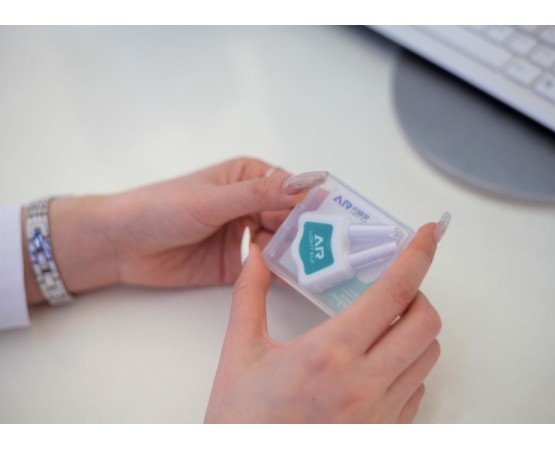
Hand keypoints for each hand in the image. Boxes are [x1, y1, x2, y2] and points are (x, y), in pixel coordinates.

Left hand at [22, 157, 327, 302]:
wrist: (121, 245)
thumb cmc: (162, 208)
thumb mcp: (213, 199)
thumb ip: (258, 194)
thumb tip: (306, 182)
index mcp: (249, 178)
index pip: (291, 189)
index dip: (312, 204)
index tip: (337, 221)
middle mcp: (252, 205)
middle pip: (292, 219)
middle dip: (308, 233)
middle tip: (333, 251)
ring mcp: (246, 236)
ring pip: (283, 245)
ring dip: (298, 254)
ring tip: (321, 268)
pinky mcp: (237, 265)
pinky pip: (267, 269)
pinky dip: (281, 274)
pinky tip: (298, 280)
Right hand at [204, 222, 442, 422]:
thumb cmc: (243, 423)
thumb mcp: (240, 353)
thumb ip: (250, 294)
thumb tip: (255, 254)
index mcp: (329, 354)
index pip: (393, 292)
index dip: (418, 255)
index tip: (429, 233)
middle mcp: (364, 384)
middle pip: (426, 323)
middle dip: (418, 295)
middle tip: (392, 290)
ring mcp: (379, 414)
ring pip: (427, 357)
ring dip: (414, 332)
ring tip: (382, 326)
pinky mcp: (384, 434)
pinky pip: (417, 391)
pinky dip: (407, 367)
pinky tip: (377, 364)